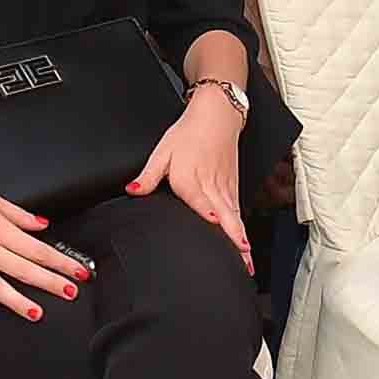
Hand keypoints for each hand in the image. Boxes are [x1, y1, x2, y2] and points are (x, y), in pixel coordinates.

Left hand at [128, 89, 254, 270]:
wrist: (217, 116)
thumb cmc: (189, 134)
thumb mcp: (162, 152)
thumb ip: (148, 176)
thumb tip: (133, 190)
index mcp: (189, 177)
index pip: (199, 196)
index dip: (206, 209)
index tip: (214, 220)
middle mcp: (210, 186)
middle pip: (224, 214)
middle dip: (232, 237)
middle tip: (239, 260)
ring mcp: (224, 188)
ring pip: (235, 217)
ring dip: (240, 240)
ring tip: (245, 262)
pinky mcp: (233, 188)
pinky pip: (238, 213)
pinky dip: (243, 231)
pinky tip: (244, 247)